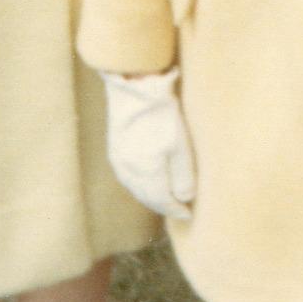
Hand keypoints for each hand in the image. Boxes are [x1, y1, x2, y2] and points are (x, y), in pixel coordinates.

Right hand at [102, 69, 195, 219]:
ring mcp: (118, 160)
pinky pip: (127, 177)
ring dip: (150, 197)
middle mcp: (128, 171)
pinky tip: (146, 181)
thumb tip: (185, 198)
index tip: (188, 214)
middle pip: (146, 197)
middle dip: (163, 206)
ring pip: (135, 188)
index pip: (161, 200)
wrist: (134, 87)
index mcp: (145, 173)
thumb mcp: (180, 144)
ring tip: (164, 199)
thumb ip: (183, 175)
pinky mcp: (115, 148)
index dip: (175, 209)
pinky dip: (139, 185)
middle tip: (177, 209)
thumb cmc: (161, 114)